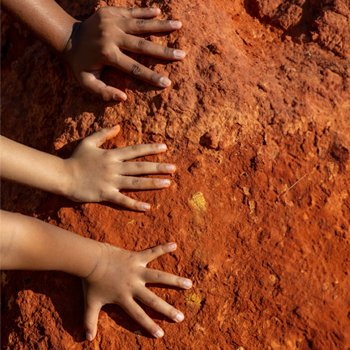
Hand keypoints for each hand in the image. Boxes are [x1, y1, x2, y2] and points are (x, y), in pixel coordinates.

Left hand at [63, 7, 185, 100]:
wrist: (68, 38)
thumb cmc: (80, 65)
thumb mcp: (86, 83)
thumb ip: (103, 93)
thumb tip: (123, 97)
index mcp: (107, 55)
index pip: (134, 68)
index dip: (151, 77)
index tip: (167, 83)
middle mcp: (111, 37)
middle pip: (143, 46)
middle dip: (164, 52)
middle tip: (182, 55)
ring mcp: (111, 22)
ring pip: (141, 25)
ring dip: (161, 25)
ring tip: (179, 25)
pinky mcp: (111, 12)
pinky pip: (131, 12)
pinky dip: (145, 12)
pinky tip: (159, 11)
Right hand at [64, 126, 174, 209]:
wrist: (62, 176)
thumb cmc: (76, 159)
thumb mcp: (88, 142)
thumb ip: (103, 133)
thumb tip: (118, 126)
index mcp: (111, 155)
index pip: (135, 150)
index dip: (150, 148)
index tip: (164, 147)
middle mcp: (114, 168)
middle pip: (140, 167)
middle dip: (158, 167)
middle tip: (174, 168)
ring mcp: (111, 182)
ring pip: (136, 183)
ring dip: (152, 183)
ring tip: (168, 183)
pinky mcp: (106, 195)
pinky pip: (123, 200)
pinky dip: (135, 204)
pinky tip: (147, 207)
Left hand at [82, 242, 191, 340]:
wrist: (90, 260)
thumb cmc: (91, 282)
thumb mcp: (90, 303)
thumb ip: (89, 321)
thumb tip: (87, 339)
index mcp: (124, 297)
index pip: (139, 315)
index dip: (149, 325)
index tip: (161, 334)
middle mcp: (133, 285)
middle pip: (153, 300)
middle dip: (167, 309)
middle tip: (181, 317)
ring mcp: (136, 270)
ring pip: (159, 276)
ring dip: (174, 280)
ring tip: (189, 284)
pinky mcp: (136, 257)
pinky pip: (152, 252)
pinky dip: (163, 248)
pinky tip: (174, 244)